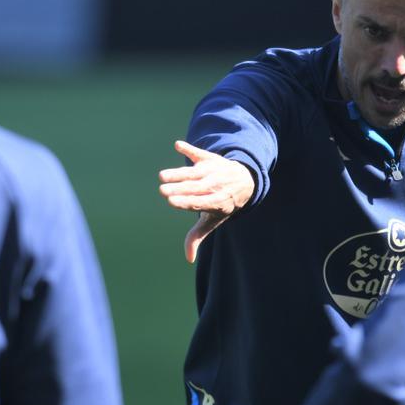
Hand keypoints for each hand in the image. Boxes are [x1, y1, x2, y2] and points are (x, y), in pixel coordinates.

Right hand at [158, 140, 254, 262]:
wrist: (243, 181)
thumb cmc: (223, 203)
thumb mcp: (214, 220)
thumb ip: (198, 235)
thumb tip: (189, 258)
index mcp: (217, 202)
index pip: (200, 202)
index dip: (186, 202)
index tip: (171, 201)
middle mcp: (216, 186)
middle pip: (195, 187)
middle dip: (179, 188)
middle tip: (162, 190)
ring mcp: (213, 170)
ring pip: (194, 172)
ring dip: (178, 173)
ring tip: (162, 176)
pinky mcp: (210, 158)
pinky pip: (200, 152)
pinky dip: (190, 148)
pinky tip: (178, 145)